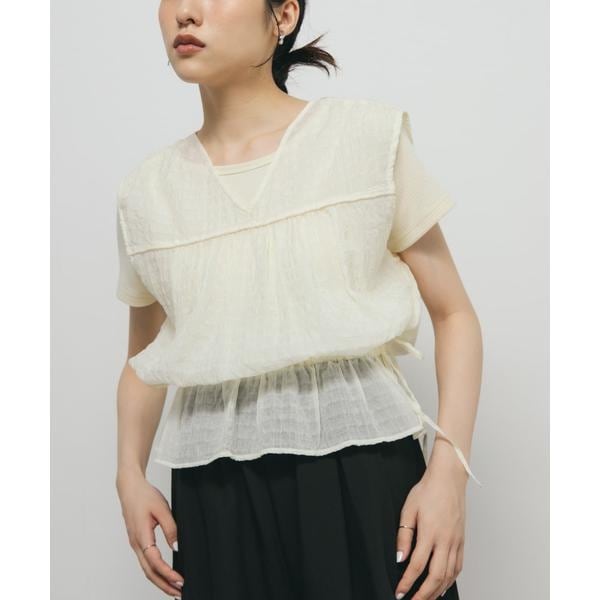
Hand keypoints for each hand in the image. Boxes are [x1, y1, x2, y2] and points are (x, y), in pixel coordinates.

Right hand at [116, 468, 183, 597]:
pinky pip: (145, 562)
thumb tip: (177, 548)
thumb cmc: (144, 496)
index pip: (154, 562)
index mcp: (141, 536)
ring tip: (173, 589)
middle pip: (149, 572)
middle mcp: (136, 544)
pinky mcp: (137, 541)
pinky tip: (163, 574)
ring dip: (159, 581)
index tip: (179, 581)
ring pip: (146, 569)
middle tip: (179, 593)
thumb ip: (171, 528)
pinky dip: (155, 572)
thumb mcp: (162, 509)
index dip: (167, 574)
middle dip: (164, 585)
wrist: (129, 488)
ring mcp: (135, 544)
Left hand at [394, 451, 466, 598]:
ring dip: (438, 590)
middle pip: (436, 576)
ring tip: (426, 599)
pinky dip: (451, 580)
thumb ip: (404, 535)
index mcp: (430, 532)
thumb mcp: (408, 509)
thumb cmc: (427, 491)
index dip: (407, 582)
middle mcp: (445, 540)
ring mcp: (456, 541)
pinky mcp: (462, 540)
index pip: (417, 565)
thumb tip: (399, 558)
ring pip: (449, 575)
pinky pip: (458, 566)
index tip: (400, 592)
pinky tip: (443, 585)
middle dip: (424, 594)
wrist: (448, 479)